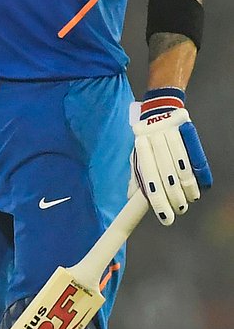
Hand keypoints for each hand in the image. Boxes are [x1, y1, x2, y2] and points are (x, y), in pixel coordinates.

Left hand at [130, 87, 211, 225]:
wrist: (160, 110)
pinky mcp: (188, 138)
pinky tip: (197, 189)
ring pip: (183, 172)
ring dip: (187, 191)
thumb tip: (130, 197)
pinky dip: (197, 179)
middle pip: (168, 179)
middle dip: (175, 199)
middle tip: (179, 211)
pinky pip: (195, 163)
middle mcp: (157, 145)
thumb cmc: (146, 139)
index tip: (166, 218)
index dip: (158, 202)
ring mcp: (173, 140)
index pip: (150, 181)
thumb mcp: (136, 155)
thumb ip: (135, 176)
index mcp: (141, 151)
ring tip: (187, 201)